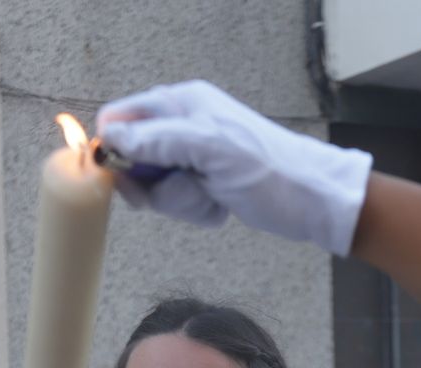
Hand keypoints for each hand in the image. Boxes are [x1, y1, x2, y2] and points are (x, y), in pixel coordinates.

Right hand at [97, 80, 372, 255]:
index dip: (116, 150)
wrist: (310, 200)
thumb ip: (158, 139)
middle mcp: (182, 126)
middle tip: (186, 187)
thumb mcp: (209, 148)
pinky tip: (219, 204)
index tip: (131, 177)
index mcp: (181, 104)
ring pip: (153, 188)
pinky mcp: (201, 183)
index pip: (120, 118)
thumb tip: (110, 137)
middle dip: (154, 185)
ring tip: (211, 196)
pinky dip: (195, 211)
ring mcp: (191, 157)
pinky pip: (175, 203)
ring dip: (179, 201)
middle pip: (132, 160)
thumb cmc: (268, 169)